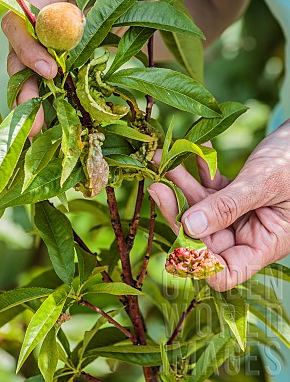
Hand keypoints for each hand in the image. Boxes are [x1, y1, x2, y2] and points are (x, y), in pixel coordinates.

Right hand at [1, 0, 164, 134]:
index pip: (24, 21)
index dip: (30, 47)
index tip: (51, 71)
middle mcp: (33, 19)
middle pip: (17, 53)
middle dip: (24, 85)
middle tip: (33, 115)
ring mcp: (38, 37)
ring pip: (24, 69)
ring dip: (30, 99)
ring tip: (36, 131)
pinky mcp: (47, 50)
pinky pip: (41, 73)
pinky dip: (45, 96)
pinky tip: (50, 120)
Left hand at [148, 122, 289, 290]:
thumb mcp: (263, 184)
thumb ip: (228, 206)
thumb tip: (189, 227)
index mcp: (263, 245)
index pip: (225, 272)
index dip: (199, 262)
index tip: (179, 234)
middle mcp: (248, 233)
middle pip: (203, 235)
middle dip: (179, 210)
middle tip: (158, 185)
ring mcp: (240, 212)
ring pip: (201, 206)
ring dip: (182, 183)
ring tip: (163, 158)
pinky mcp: (236, 191)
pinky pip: (210, 185)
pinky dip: (199, 168)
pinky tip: (192, 149)